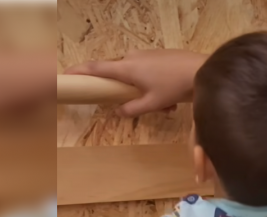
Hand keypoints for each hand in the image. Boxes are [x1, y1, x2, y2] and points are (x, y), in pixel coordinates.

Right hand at [64, 50, 205, 116]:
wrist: (201, 70)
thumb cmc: (174, 86)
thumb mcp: (152, 103)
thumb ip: (132, 109)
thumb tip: (118, 111)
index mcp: (127, 67)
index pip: (96, 68)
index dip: (80, 72)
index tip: (65, 74)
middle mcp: (133, 57)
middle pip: (120, 77)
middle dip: (130, 95)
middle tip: (149, 106)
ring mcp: (146, 55)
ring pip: (138, 78)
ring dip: (148, 95)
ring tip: (167, 106)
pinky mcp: (159, 56)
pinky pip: (149, 74)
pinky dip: (157, 89)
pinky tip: (173, 100)